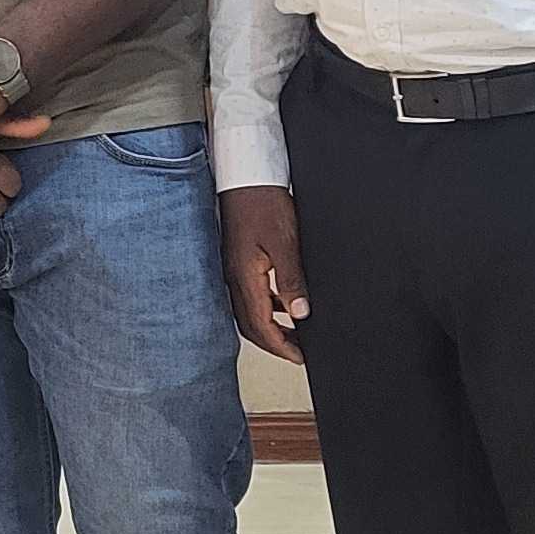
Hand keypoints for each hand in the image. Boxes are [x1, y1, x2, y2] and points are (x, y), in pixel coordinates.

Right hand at [221, 184, 309, 361]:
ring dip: (270, 326)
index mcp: (244, 277)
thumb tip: (300, 314)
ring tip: (294, 333)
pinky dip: (267, 307)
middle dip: (274, 343)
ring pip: (249, 311)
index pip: (260, 326)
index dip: (281, 346)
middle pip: (250, 325)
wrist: (246, 175)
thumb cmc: (262, 202)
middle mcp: (234, 277)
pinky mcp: (238, 260)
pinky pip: (250, 294)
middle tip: (297, 352)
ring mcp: (234, 269)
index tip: (299, 358)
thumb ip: (291, 281)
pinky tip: (283, 303)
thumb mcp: (285, 242)